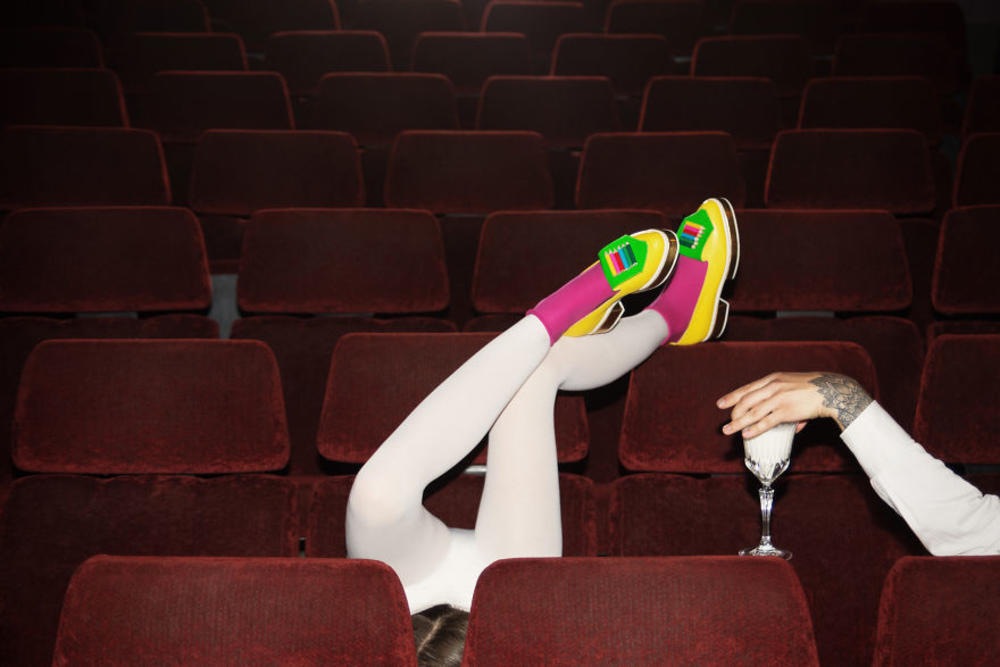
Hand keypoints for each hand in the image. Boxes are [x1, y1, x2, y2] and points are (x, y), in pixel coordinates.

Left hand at [717, 372, 872, 437]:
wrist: (831, 390)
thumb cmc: (813, 390)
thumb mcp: (793, 386)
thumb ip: (787, 403)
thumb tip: (793, 427)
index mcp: (772, 379)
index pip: (747, 388)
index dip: (732, 396)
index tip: (720, 404)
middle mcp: (772, 387)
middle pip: (746, 401)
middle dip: (733, 413)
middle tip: (726, 423)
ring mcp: (778, 399)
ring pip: (752, 413)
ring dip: (738, 423)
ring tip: (729, 430)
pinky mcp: (786, 410)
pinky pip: (766, 421)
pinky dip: (755, 429)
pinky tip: (746, 434)